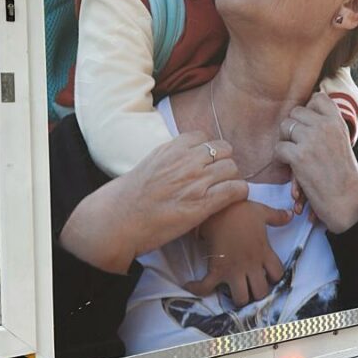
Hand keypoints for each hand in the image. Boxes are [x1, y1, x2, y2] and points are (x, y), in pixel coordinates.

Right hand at [60, 132, 248, 273]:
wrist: (118, 220)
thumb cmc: (128, 197)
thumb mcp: (149, 163)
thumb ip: (170, 156)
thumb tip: (183, 154)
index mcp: (171, 149)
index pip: (204, 137)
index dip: (208, 150)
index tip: (206, 161)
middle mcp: (187, 161)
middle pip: (224, 149)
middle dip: (223, 162)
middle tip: (218, 177)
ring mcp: (196, 181)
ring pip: (232, 168)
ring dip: (231, 178)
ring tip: (224, 189)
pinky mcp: (203, 204)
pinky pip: (236, 189)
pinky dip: (239, 193)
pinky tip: (232, 199)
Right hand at [183, 200, 291, 305]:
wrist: (217, 208)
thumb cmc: (239, 210)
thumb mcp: (262, 211)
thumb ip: (277, 216)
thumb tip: (290, 215)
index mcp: (263, 252)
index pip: (277, 274)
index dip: (275, 277)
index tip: (268, 274)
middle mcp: (250, 265)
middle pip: (260, 292)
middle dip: (257, 292)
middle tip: (251, 285)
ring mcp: (233, 270)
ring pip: (241, 298)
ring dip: (238, 297)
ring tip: (234, 290)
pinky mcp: (215, 269)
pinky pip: (205, 287)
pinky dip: (198, 289)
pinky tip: (192, 286)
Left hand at [276, 92, 357, 232]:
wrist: (347, 202)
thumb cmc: (344, 177)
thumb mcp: (342, 143)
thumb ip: (327, 128)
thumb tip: (305, 116)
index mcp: (338, 122)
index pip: (317, 98)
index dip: (308, 109)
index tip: (307, 124)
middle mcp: (325, 126)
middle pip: (296, 112)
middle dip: (293, 127)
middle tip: (297, 143)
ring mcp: (312, 140)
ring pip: (285, 127)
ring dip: (285, 141)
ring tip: (293, 154)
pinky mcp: (299, 156)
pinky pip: (279, 147)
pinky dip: (281, 158)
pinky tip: (290, 167)